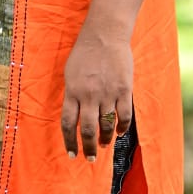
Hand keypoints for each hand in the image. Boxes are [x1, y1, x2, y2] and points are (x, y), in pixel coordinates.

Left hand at [60, 29, 132, 161]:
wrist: (105, 35)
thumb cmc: (85, 53)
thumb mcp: (70, 73)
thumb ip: (71, 95)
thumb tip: (74, 117)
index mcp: (72, 91)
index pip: (68, 124)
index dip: (69, 142)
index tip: (71, 155)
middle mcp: (89, 95)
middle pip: (88, 130)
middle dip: (88, 148)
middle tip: (89, 158)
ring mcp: (107, 93)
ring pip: (107, 125)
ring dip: (105, 139)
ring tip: (104, 145)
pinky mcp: (124, 90)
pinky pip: (124, 115)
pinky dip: (122, 128)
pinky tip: (119, 132)